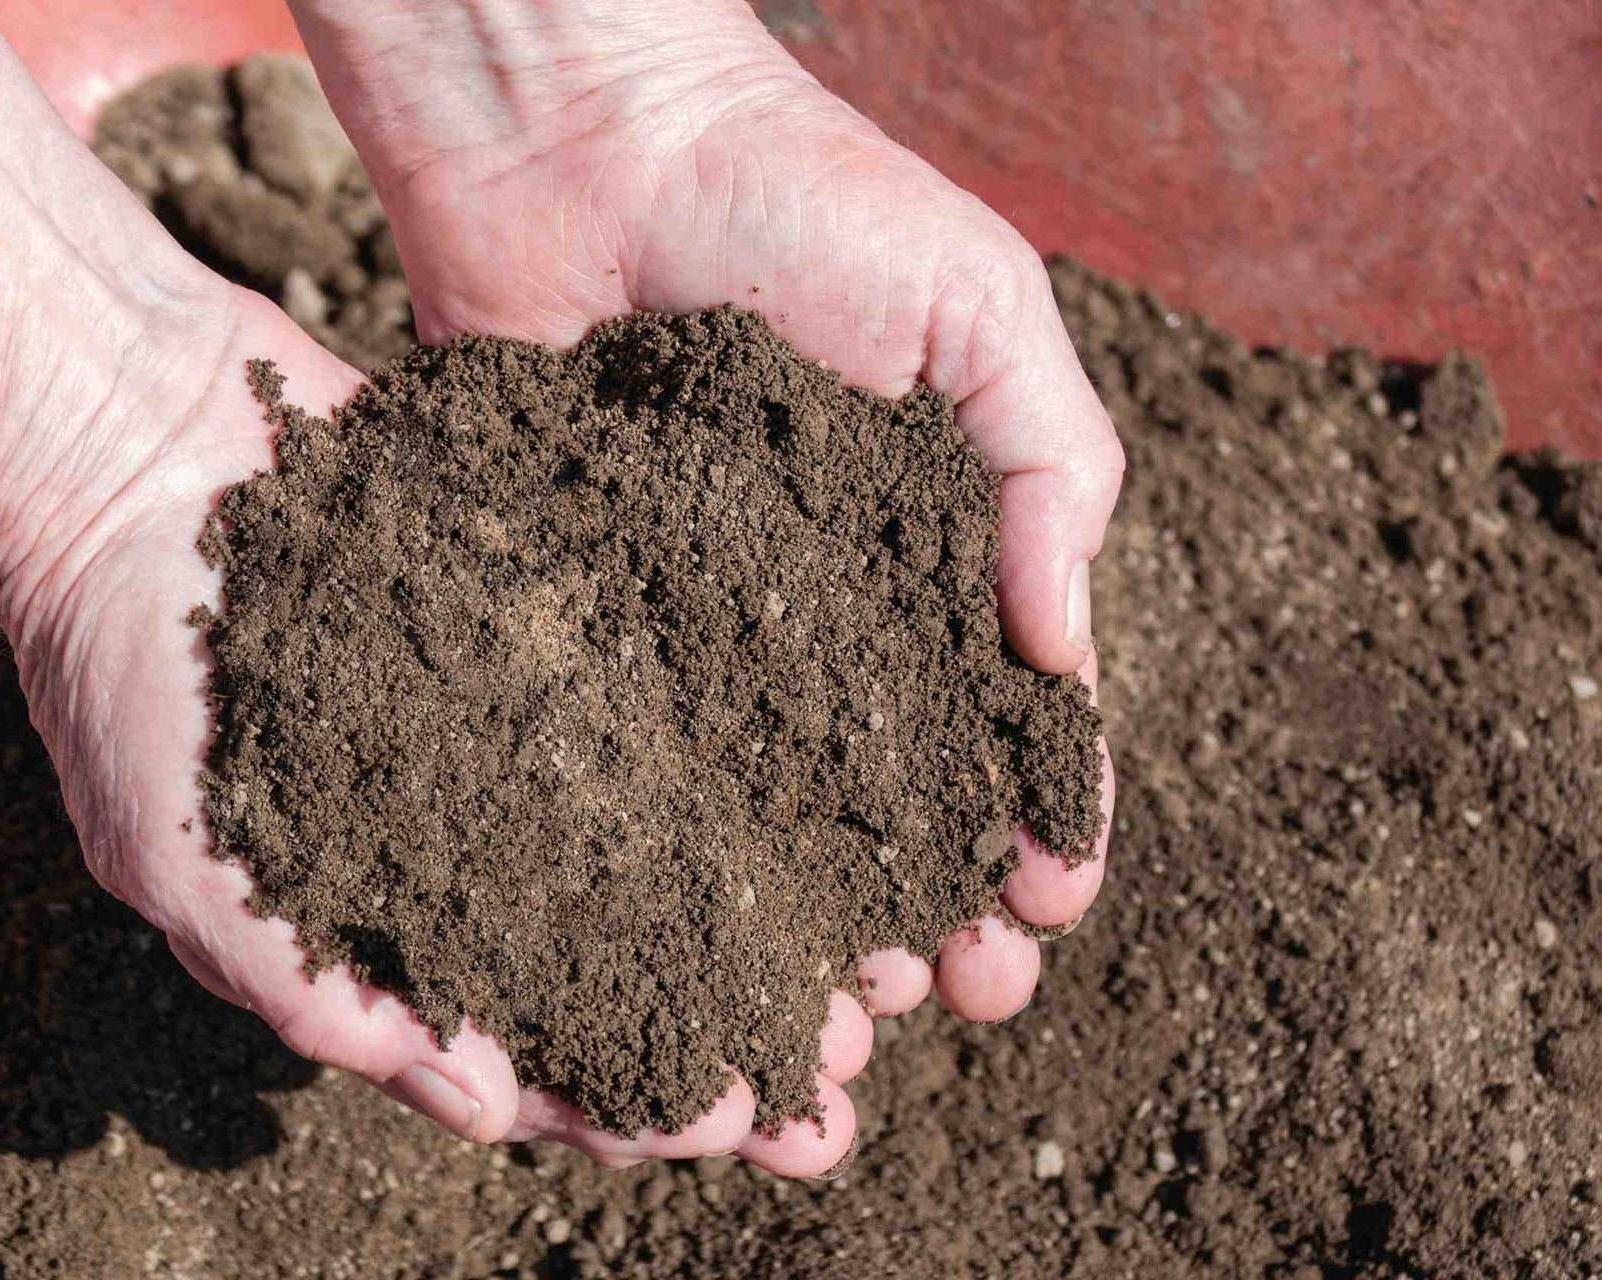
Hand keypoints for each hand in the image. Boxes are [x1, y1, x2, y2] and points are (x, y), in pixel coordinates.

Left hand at [291, 0, 1122, 1173]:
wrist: (584, 143)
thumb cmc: (796, 201)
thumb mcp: (976, 308)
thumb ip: (1054, 467)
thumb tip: (1064, 660)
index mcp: (933, 548)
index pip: (1005, 720)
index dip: (1039, 820)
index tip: (1044, 909)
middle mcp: (820, 609)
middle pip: (893, 798)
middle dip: (939, 906)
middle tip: (960, 1007)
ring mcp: (701, 624)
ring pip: (768, 811)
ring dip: (811, 918)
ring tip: (837, 1012)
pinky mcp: (587, 616)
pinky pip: (640, 755)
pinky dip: (675, 849)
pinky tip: (691, 927)